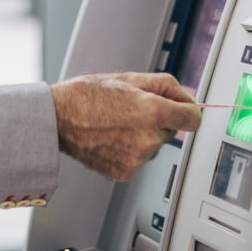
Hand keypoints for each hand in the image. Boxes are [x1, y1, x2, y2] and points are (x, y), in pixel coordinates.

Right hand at [50, 72, 201, 180]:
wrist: (57, 118)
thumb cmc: (86, 95)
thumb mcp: (129, 77)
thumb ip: (166, 86)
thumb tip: (188, 98)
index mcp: (153, 111)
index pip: (193, 118)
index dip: (188, 111)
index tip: (183, 110)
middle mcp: (148, 139)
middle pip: (172, 131)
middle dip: (159, 120)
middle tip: (132, 110)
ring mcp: (136, 159)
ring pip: (154, 147)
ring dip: (143, 137)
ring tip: (116, 124)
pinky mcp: (124, 172)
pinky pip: (138, 160)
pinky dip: (129, 151)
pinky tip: (111, 138)